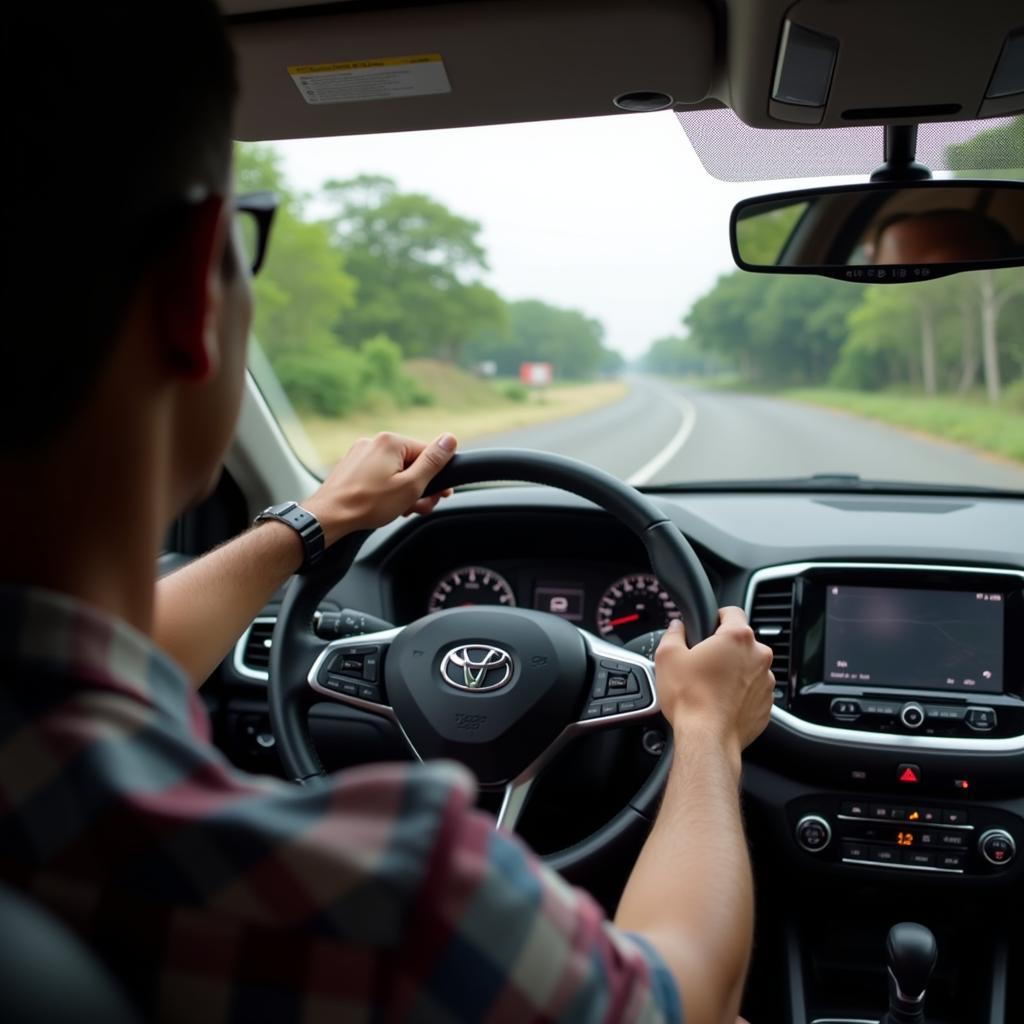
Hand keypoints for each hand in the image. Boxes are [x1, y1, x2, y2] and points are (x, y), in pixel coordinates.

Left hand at [303, 431, 456, 543]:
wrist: (329, 517)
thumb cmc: (368, 504)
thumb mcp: (410, 486)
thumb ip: (433, 462)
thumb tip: (450, 438)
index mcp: (391, 442)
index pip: (428, 453)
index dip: (437, 477)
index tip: (440, 495)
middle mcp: (374, 442)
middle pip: (411, 463)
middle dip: (419, 487)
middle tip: (417, 507)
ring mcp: (360, 454)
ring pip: (395, 471)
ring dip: (403, 491)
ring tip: (399, 510)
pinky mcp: (352, 467)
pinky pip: (379, 475)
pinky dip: (386, 490)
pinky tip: (384, 506)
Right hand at [654, 607, 773, 753]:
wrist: (707, 738)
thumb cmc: (690, 698)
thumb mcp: (668, 657)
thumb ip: (673, 633)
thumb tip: (677, 627)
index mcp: (737, 637)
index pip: (732, 611)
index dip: (717, 615)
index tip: (708, 624)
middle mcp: (758, 656)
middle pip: (741, 641)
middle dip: (723, 648)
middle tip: (702, 661)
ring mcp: (766, 681)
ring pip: (749, 667)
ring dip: (734, 671)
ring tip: (710, 685)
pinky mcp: (767, 704)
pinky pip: (753, 690)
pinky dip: (740, 693)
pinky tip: (720, 701)